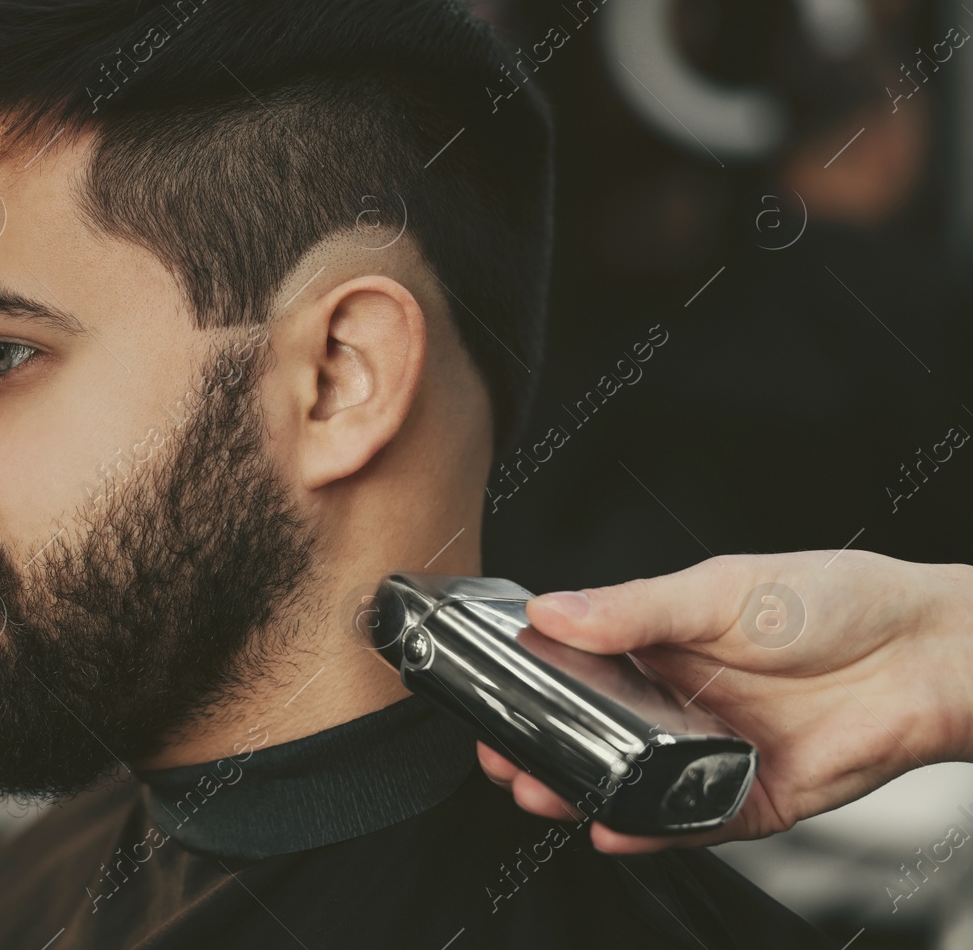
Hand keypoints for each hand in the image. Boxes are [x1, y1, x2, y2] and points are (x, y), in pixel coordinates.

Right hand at [476, 550, 972, 852]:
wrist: (927, 654)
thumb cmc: (835, 602)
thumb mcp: (720, 590)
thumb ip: (636, 608)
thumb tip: (553, 610)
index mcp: (660, 643)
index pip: (578, 669)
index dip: (533, 686)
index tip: (491, 695)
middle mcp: (678, 701)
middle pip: (595, 735)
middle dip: (543, 749)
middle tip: (502, 755)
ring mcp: (710, 752)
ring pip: (632, 783)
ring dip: (584, 792)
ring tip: (541, 791)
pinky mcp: (750, 797)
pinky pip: (690, 821)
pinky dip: (650, 829)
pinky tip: (612, 825)